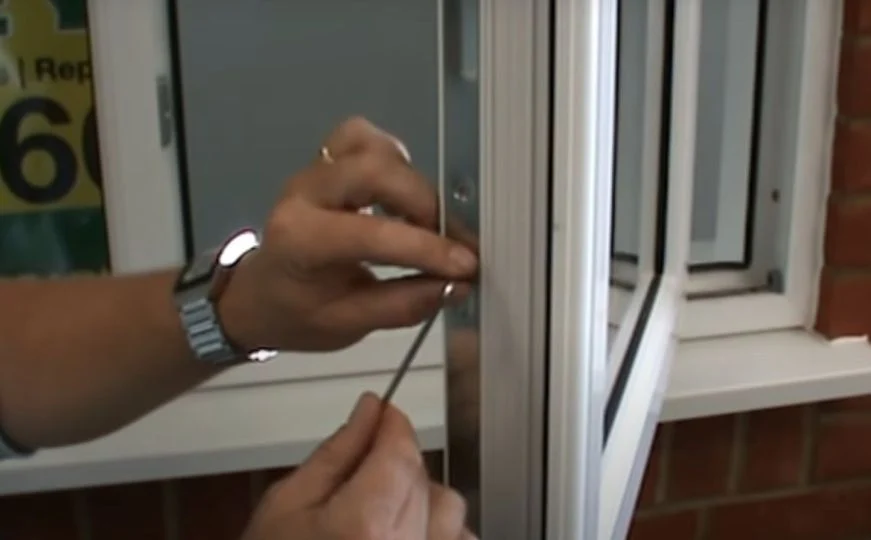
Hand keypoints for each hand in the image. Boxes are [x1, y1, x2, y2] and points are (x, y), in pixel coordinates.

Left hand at [218, 117, 477, 352]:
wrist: (257, 295)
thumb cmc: (297, 314)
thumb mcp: (347, 325)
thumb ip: (404, 304)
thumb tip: (458, 284)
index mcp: (300, 240)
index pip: (372, 234)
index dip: (426, 248)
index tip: (466, 266)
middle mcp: (304, 193)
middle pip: (375, 171)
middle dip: (424, 205)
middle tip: (448, 242)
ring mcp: (314, 169)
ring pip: (373, 147)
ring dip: (411, 181)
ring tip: (427, 220)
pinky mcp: (326, 159)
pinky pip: (365, 138)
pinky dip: (395, 160)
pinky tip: (404, 192)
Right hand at [242, 392, 475, 539]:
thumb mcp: (287, 505)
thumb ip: (336, 454)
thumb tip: (368, 413)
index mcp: (365, 526)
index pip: (401, 453)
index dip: (394, 425)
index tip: (383, 412)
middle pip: (424, 480)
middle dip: (397, 462)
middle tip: (361, 466)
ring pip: (449, 511)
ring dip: (422, 497)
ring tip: (378, 508)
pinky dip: (437, 531)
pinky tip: (402, 535)